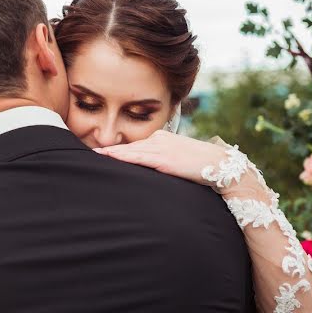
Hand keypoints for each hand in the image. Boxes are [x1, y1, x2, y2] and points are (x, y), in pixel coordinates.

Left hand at [93, 130, 228, 186]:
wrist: (222, 166)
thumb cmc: (202, 167)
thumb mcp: (179, 160)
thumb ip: (163, 163)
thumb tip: (151, 173)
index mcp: (162, 138)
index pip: (135, 145)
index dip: (117, 150)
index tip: (100, 152)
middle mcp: (158, 140)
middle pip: (129, 146)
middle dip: (109, 150)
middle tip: (89, 152)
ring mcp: (160, 148)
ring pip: (129, 150)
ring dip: (110, 153)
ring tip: (93, 154)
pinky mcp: (163, 158)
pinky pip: (137, 157)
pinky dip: (121, 157)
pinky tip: (109, 157)